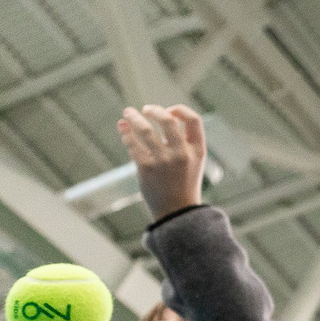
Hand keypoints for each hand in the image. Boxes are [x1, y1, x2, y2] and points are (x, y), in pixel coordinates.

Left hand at [119, 104, 205, 219]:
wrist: (177, 211)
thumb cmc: (183, 182)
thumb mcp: (194, 160)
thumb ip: (184, 140)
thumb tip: (162, 114)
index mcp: (197, 150)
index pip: (193, 119)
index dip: (179, 110)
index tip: (169, 111)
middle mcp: (182, 153)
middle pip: (168, 120)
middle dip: (154, 110)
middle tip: (145, 109)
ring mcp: (163, 161)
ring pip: (145, 129)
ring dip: (134, 117)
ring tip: (128, 112)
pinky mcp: (146, 168)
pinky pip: (133, 144)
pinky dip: (125, 132)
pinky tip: (122, 127)